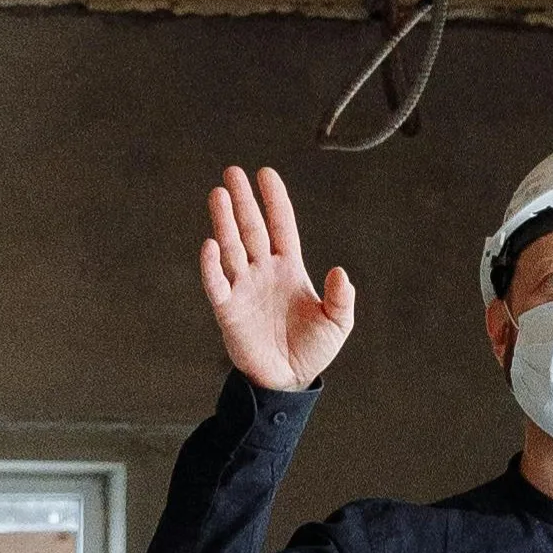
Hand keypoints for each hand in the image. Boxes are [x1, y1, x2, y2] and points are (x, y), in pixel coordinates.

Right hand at [198, 165, 356, 390]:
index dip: (274, 201)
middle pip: (251, 229)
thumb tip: (341, 272)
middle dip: (242, 201)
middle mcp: (263, 272)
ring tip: (219, 195)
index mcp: (289, 268)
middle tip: (232, 172)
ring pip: (231, 248)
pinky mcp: (228, 310)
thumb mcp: (337, 323)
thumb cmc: (312, 349)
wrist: (288, 380)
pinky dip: (212, 266)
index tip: (266, 174)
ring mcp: (244, 288)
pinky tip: (210, 245)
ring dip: (224, 222)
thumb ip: (342, 298)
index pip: (280, 226)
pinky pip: (217, 284)